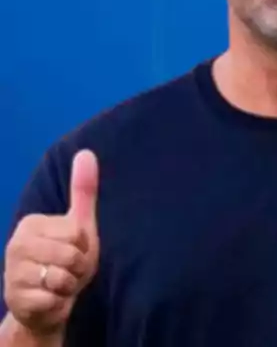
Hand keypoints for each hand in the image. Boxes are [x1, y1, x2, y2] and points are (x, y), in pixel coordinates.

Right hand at [2, 150, 100, 336]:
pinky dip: (60, 302)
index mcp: (31, 224)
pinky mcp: (15, 299)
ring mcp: (12, 273)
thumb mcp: (80, 225)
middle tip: (68, 271)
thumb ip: (83, 190)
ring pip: (62, 277)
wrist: (48, 303)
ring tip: (59, 284)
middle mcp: (15, 246)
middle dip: (78, 268)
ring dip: (69, 286)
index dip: (84, 246)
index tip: (73, 250)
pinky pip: (54, 298)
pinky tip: (50, 300)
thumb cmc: (66, 261)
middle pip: (71, 255)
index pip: (77, 233)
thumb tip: (87, 152)